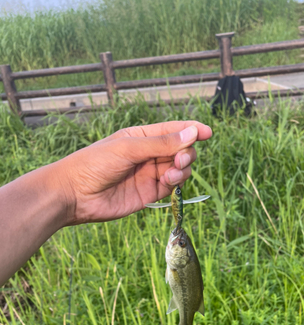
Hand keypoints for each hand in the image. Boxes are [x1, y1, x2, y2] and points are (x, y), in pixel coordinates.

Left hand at [55, 121, 211, 224]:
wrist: (75, 194)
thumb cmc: (94, 164)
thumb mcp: (128, 148)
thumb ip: (160, 143)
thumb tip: (191, 132)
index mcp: (141, 136)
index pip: (173, 130)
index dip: (192, 130)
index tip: (208, 132)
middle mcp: (148, 154)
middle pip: (180, 149)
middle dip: (187, 152)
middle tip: (181, 157)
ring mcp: (149, 174)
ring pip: (179, 168)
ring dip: (182, 168)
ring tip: (171, 172)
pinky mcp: (149, 194)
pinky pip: (171, 186)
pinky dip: (175, 182)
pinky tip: (167, 181)